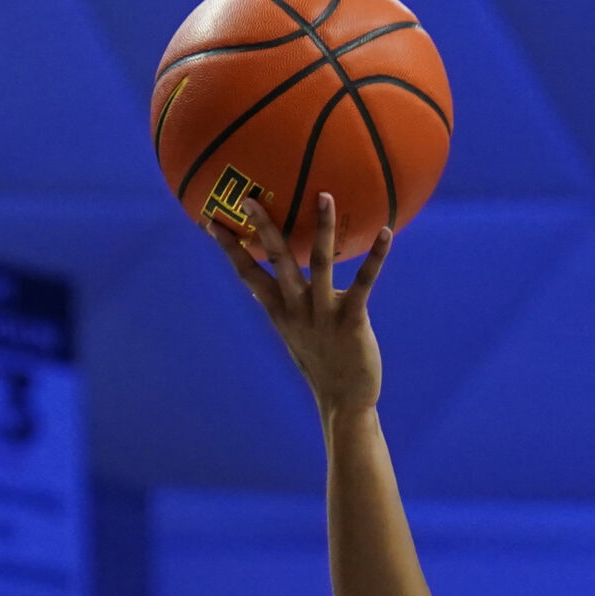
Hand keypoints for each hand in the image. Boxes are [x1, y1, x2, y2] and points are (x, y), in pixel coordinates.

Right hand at [209, 191, 388, 415]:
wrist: (344, 400)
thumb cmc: (321, 363)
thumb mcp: (293, 333)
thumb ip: (283, 305)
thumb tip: (269, 283)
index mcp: (279, 310)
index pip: (247, 273)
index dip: (229, 247)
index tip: (209, 220)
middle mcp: (297, 308)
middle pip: (276, 261)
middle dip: (264, 227)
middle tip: (251, 196)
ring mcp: (323, 314)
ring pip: (321, 263)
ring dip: (322, 228)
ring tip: (324, 195)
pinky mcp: (351, 319)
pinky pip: (365, 282)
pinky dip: (376, 257)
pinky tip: (385, 232)